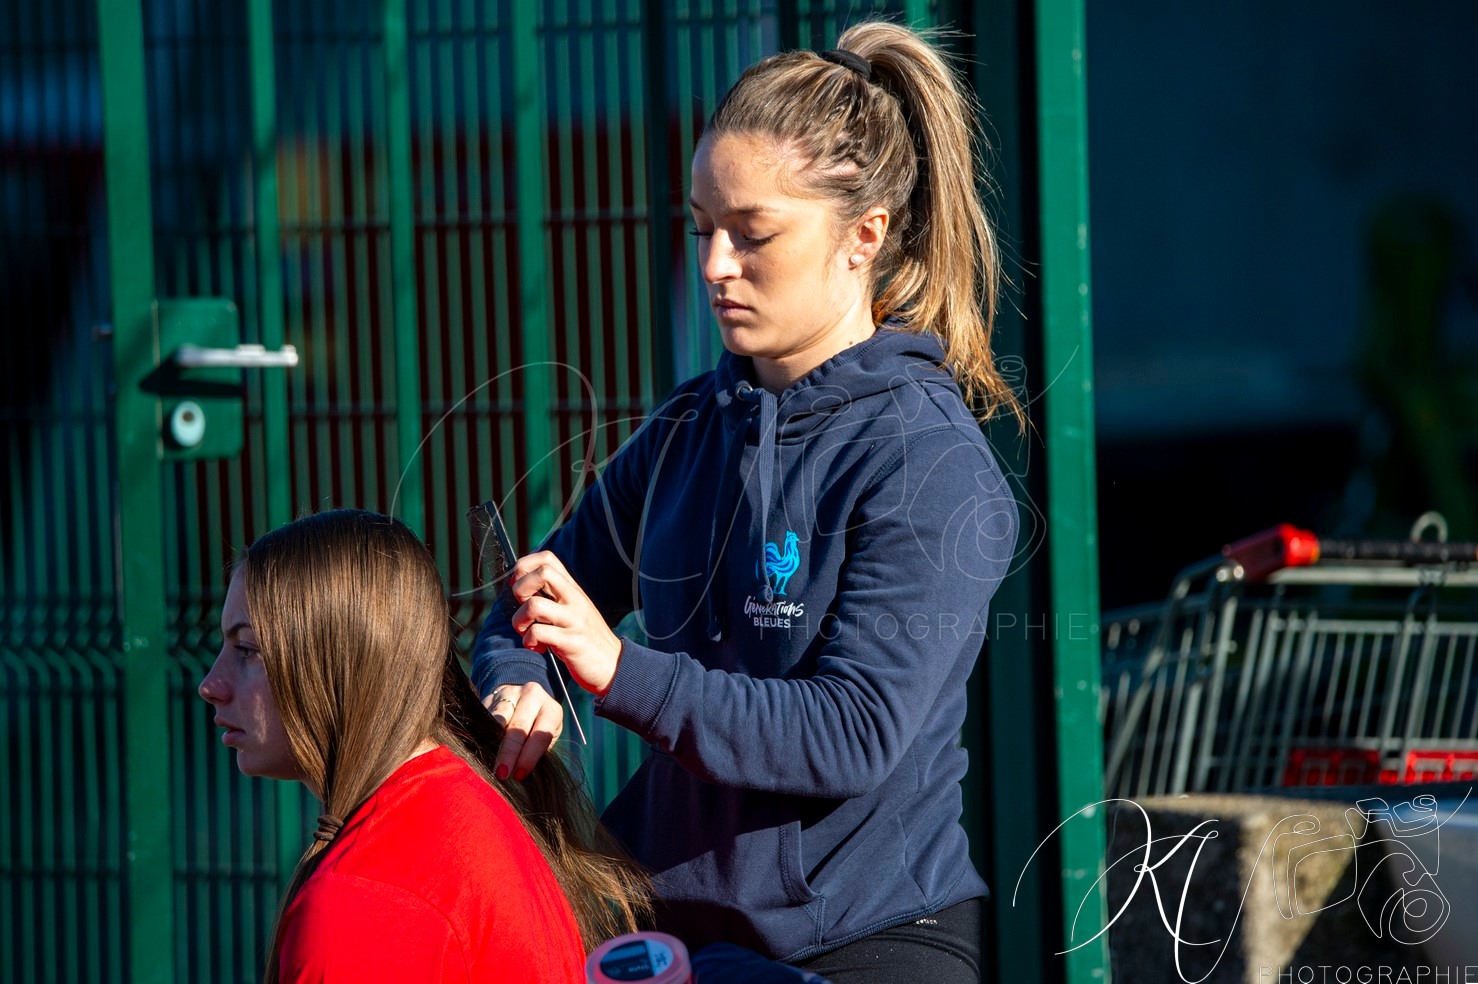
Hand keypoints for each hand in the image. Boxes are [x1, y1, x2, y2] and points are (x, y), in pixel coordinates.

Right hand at [483, 681, 562, 781]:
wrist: (526, 698)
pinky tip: (480, 747)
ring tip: (489, 762)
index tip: (519, 775)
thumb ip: (536, 753)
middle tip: (502, 773)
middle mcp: (532, 696)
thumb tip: (519, 775)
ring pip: (498, 719)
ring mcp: (510, 693)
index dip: (529, 756)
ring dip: (492, 743)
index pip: (541, 735)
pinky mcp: (492, 696)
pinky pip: (484, 715)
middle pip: (518, 727)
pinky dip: (482, 733)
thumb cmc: (539, 728)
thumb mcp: (546, 738)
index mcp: (551, 710)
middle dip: (509, 753)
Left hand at [508, 550, 621, 695]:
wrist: (614, 665)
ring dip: (519, 621)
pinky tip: (537, 647)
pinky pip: (538, 633)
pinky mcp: (571, 641)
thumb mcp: (573, 610)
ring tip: (526, 632)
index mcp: (573, 589)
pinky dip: (529, 641)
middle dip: (520, 588)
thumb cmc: (585, 638)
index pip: (547, 558)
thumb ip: (554, 596)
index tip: (520, 587)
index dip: (525, 567)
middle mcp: (575, 599)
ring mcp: (574, 619)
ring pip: (534, 605)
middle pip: (542, 573)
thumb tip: (521, 586)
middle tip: (523, 608)